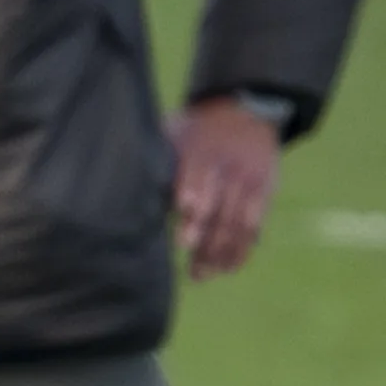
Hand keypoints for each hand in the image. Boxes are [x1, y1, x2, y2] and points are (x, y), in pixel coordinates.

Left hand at [173, 98, 280, 275]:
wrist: (243, 110)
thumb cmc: (193, 133)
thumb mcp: (173, 134)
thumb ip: (156, 162)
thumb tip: (121, 191)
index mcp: (201, 152)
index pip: (198, 181)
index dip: (194, 207)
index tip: (184, 237)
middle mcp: (228, 167)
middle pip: (219, 209)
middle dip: (206, 242)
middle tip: (192, 272)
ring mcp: (248, 179)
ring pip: (236, 221)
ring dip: (220, 253)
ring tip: (202, 276)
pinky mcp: (264, 188)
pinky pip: (255, 222)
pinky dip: (243, 247)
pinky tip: (229, 268)